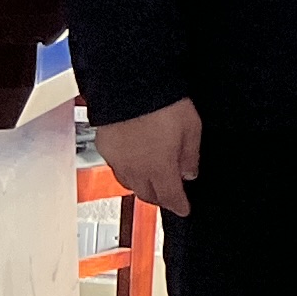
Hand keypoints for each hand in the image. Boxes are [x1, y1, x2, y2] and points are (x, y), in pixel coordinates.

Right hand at [95, 97, 200, 218]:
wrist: (129, 86)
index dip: (179, 206)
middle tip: (169, 196)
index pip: (170, 197)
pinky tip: (133, 163)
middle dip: (160, 199)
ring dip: (142, 187)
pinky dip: (126, 171)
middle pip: (147, 195)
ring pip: (129, 184)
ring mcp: (117, 159)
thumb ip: (191, 155)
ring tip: (152, 182)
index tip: (184, 209)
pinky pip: (116, 168)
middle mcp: (135, 168)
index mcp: (159, 167)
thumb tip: (190, 172)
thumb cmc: (163, 103)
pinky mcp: (104, 147)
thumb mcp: (192, 128)